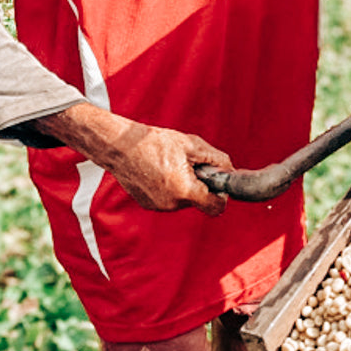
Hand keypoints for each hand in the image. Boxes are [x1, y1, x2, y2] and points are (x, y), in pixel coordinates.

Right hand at [34, 103, 230, 214]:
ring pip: (184, 199)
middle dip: (200, 185)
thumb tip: (230, 171)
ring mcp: (159, 206)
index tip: (217, 183)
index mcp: (185, 191)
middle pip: (199, 201)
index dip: (221, 196)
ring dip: (185, 185)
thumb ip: (217, 160)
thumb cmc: (155, 143)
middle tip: (191, 164)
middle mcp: (172, 204)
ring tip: (172, 164)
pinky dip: (171, 187)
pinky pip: (169, 198)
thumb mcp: (193, 145)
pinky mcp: (149, 204)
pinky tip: (160, 170)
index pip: (216, 208)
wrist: (120, 147)